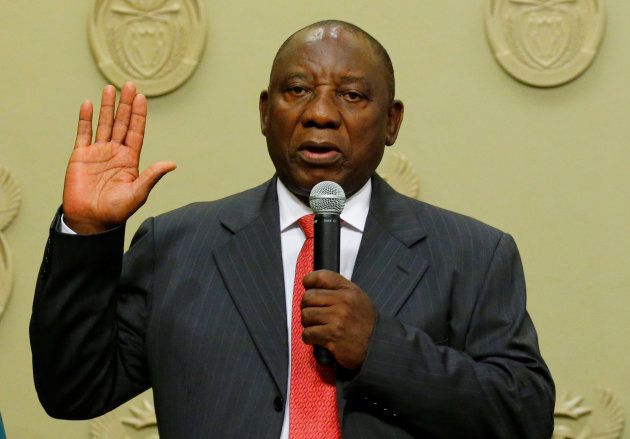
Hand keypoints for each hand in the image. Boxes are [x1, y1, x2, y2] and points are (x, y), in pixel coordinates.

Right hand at [63, 82, 175, 233]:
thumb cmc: (116, 211)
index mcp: (130, 159)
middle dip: (125, 104)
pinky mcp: (81, 156)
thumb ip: (152, 176)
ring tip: (111, 88)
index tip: (142, 97)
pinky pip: (83, 133)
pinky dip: (85, 119)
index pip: (136, 132)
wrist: (90, 220)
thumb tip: (172, 164)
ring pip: (104, 124)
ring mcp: (98, 152)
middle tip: (129, 85)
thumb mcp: (138, 193)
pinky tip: (89, 104)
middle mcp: (115, 152)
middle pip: (121, 123)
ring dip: (107, 107)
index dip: (138, 115)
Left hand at [301, 270, 376, 368]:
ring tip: (317, 326)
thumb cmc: (364, 322)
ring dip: (308, 323)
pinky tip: (318, 338)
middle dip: (307, 306)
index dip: (310, 280)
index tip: (307, 286)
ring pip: (306, 315)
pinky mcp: (332, 336)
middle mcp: (343, 302)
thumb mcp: (357, 298)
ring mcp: (337, 319)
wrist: (376, 345)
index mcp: (348, 291)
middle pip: (308, 297)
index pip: (322, 276)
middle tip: (313, 314)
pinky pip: (308, 333)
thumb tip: (312, 285)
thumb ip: (338, 289)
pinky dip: (309, 337)